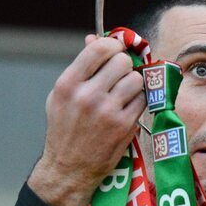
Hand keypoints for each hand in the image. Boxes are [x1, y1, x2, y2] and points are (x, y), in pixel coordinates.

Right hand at [28, 35, 146, 205]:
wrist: (69, 167)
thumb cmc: (65, 128)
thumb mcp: (62, 95)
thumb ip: (81, 67)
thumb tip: (96, 38)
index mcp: (68, 84)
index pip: (100, 49)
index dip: (114, 46)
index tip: (117, 51)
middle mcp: (87, 95)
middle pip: (122, 62)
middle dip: (125, 66)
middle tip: (121, 75)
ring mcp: (107, 111)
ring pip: (136, 79)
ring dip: (134, 83)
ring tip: (124, 92)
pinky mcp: (124, 125)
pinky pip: (143, 100)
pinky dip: (139, 101)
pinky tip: (128, 107)